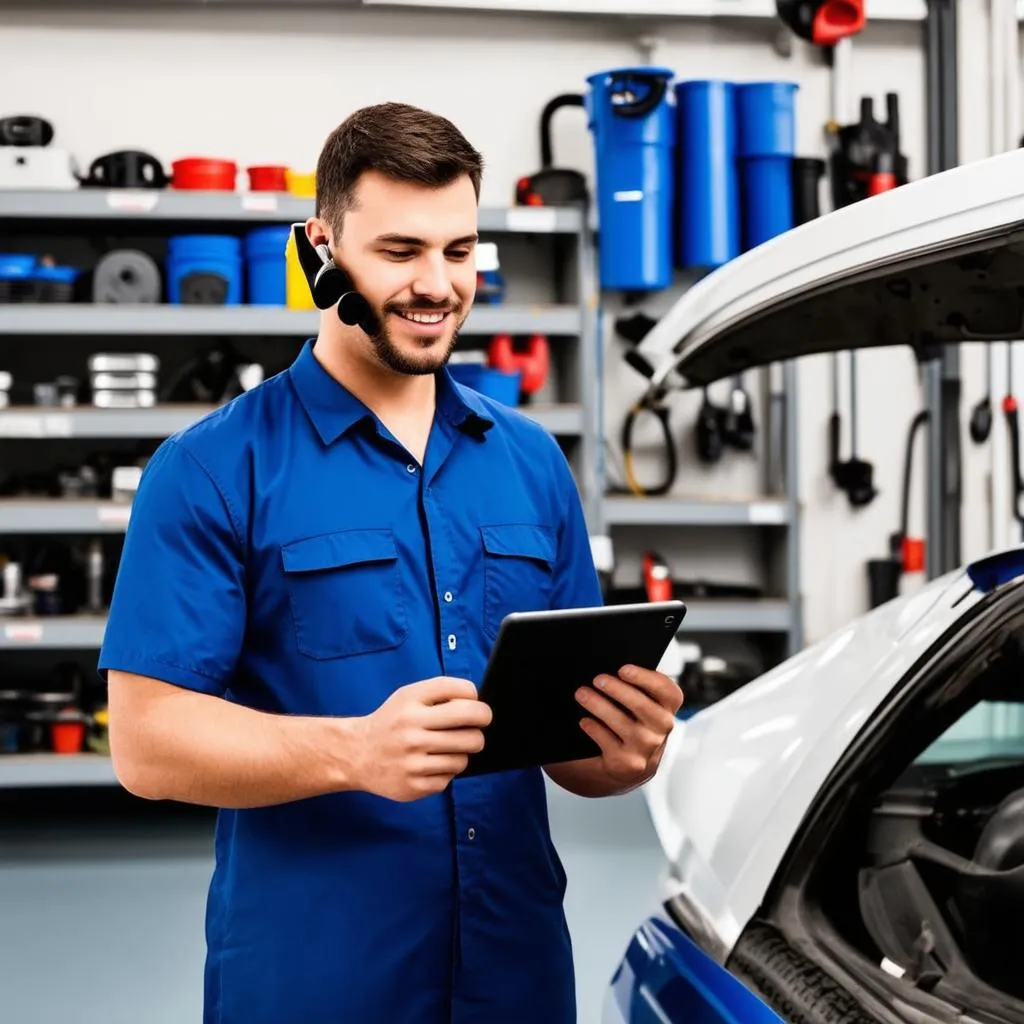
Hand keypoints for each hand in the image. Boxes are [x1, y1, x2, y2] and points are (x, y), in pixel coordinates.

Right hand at [350, 677, 491, 801]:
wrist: (357, 754)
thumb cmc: (393, 721)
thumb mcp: (410, 695)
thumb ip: (443, 691)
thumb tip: (478, 702)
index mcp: (411, 704)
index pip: (465, 697)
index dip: (478, 703)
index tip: (476, 708)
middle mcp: (411, 732)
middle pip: (472, 730)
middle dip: (479, 729)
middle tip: (473, 729)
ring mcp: (412, 762)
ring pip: (464, 757)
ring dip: (461, 753)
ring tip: (445, 748)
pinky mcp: (414, 786)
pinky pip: (450, 778)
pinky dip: (446, 771)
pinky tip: (431, 764)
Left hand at [575, 664, 682, 786]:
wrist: (625, 763)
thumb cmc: (629, 721)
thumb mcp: (639, 704)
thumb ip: (634, 687)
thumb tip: (608, 669)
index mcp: (667, 708)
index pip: (668, 691)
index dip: (646, 678)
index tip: (623, 669)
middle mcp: (662, 729)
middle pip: (644, 706)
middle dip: (619, 690)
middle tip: (598, 679)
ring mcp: (646, 749)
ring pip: (624, 725)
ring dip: (600, 706)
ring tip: (582, 694)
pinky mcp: (627, 764)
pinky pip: (609, 743)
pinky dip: (595, 729)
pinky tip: (585, 721)